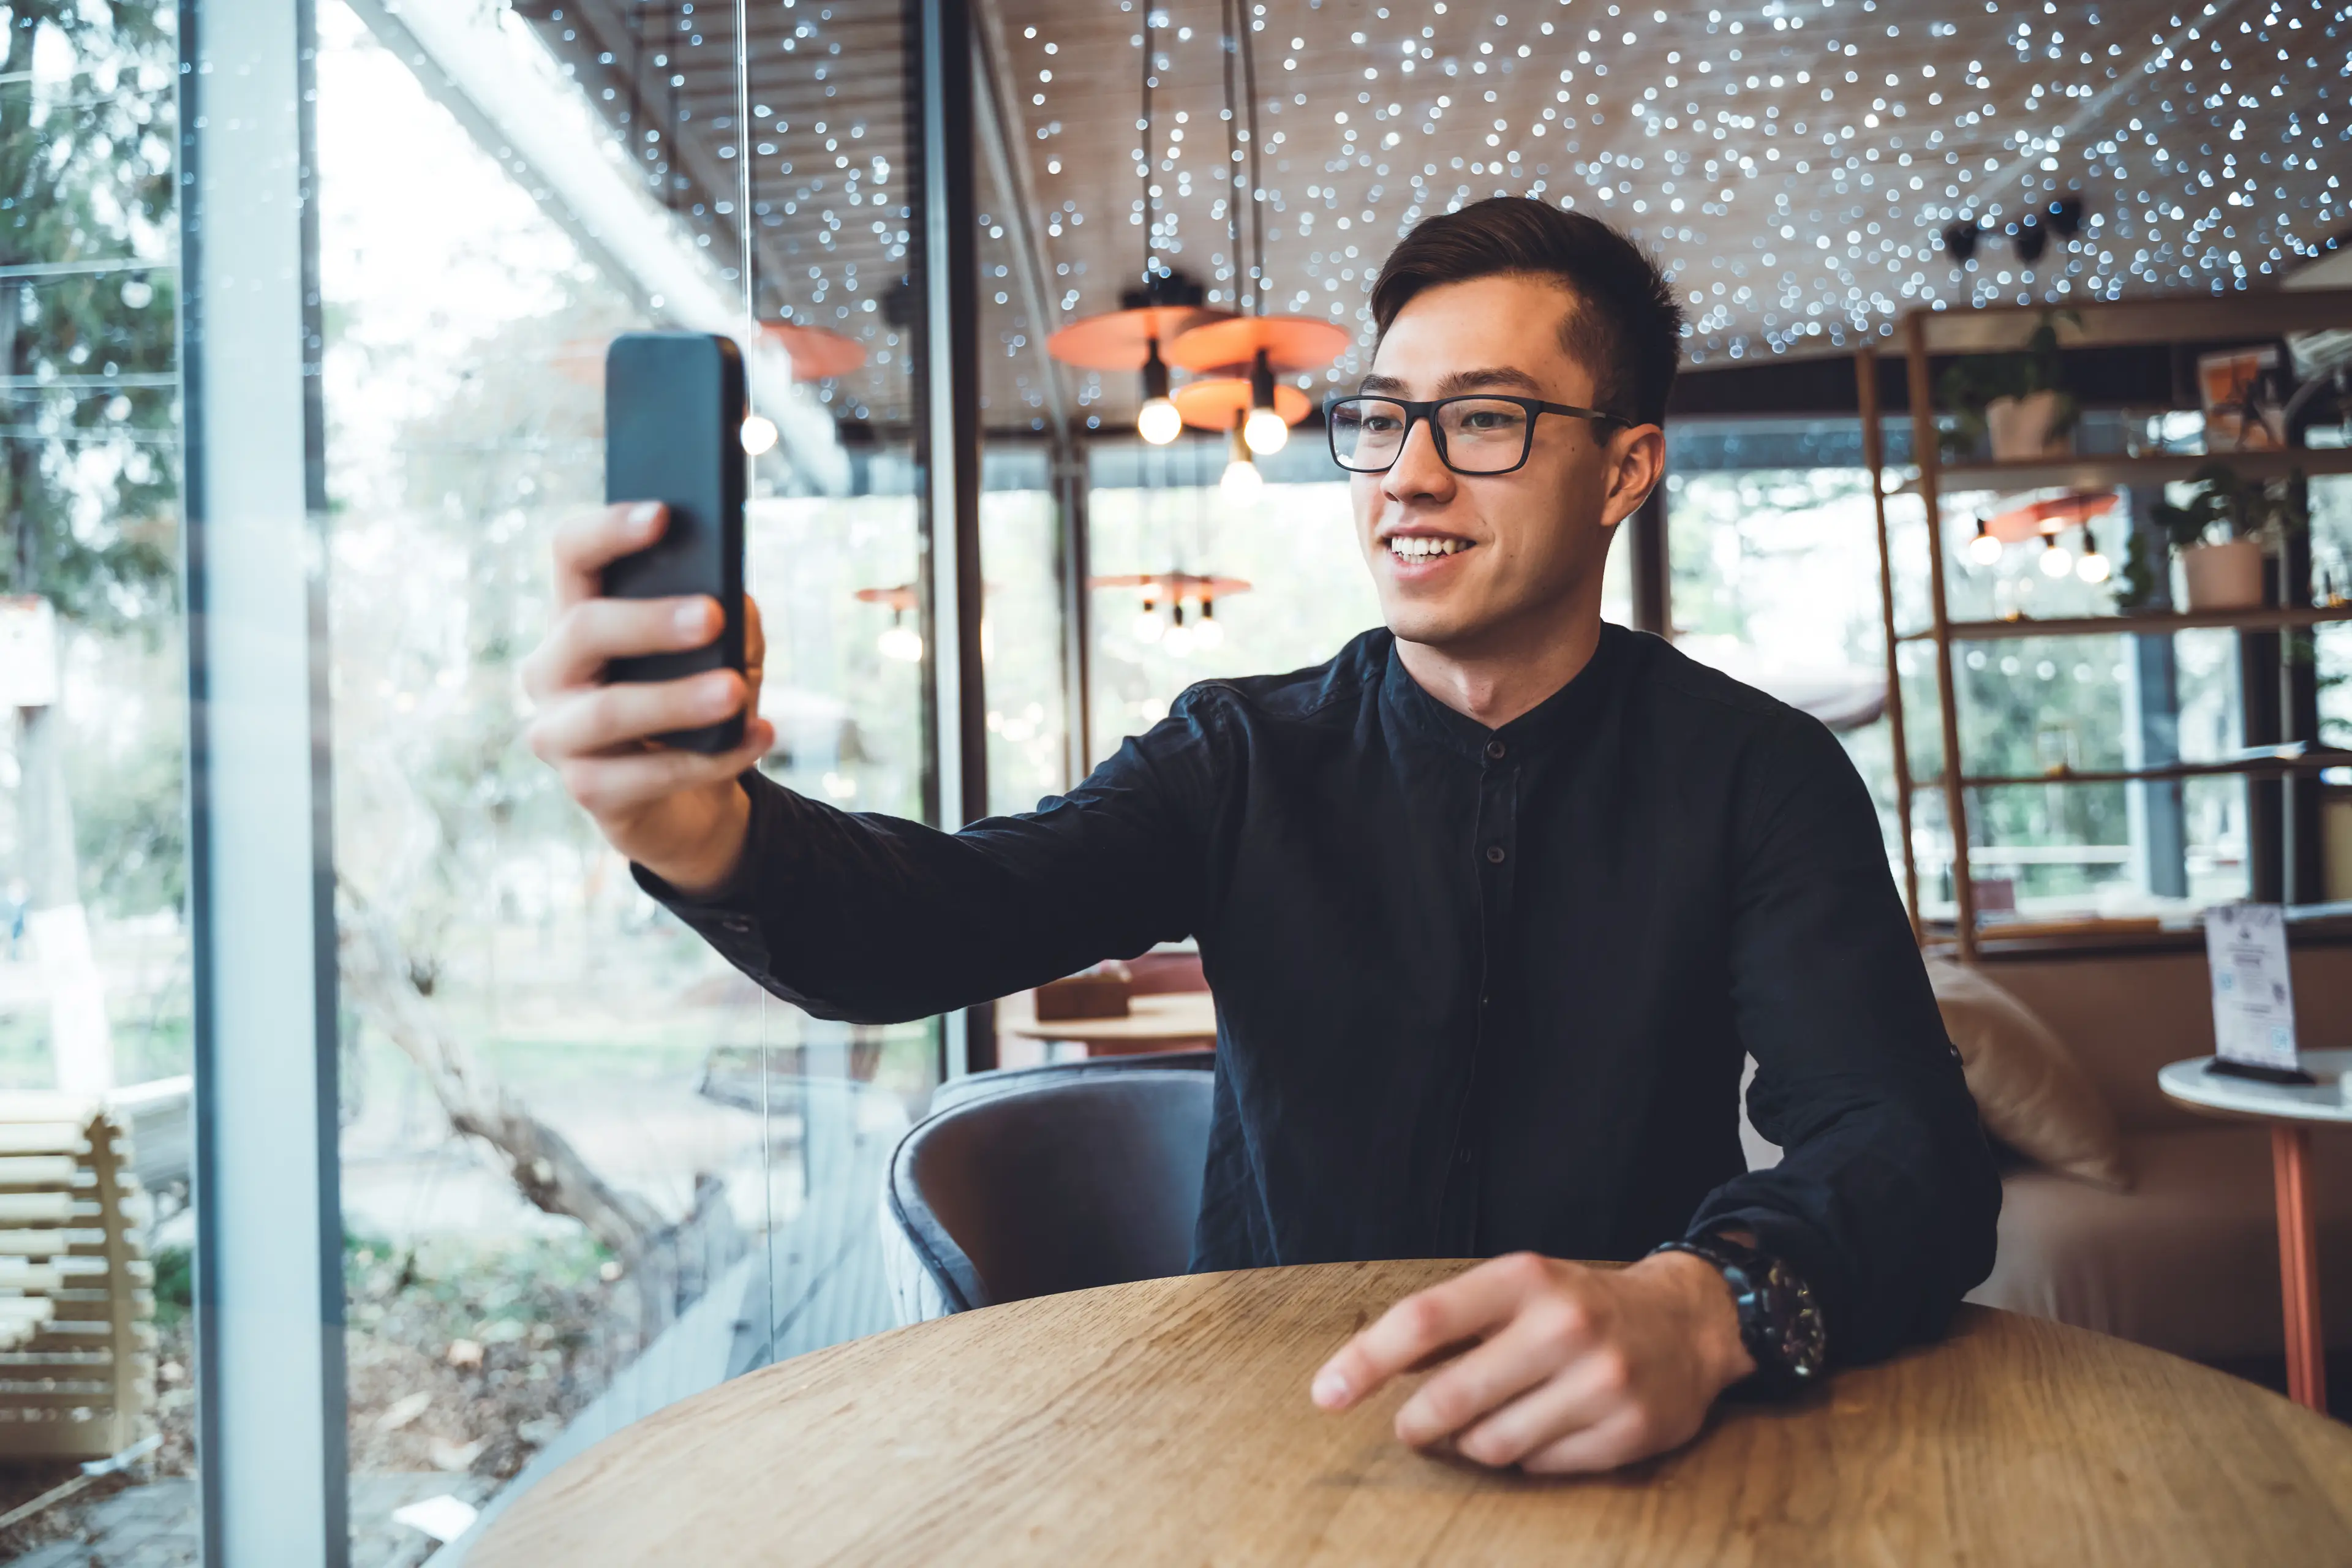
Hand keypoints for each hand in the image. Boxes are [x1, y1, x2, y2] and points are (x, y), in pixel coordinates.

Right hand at [521, 501, 774, 893]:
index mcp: (576, 618)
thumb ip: (730, 621)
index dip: (609, 530)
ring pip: (609, 709)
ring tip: (735, 690)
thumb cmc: (699, 708)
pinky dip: (712, 758)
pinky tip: (759, 736)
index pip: (571, 554)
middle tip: (712, 615)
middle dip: (649, 620)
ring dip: (677, 699)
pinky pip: (648, 774)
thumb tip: (736, 604)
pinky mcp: (587, 790)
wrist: (690, 802)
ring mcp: (559, 735)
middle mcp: (551, 671)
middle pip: (583, 628)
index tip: (663, 514)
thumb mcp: (725, 655)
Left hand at [1309, 1250, 1754, 1473]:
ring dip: (1472, 1443)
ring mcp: (1601, 1381)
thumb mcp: (1517, 1288)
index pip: (1424, 1320)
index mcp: (1525, 1278)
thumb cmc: (1576, 1307)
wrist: (1686, 1324)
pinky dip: (1525, 1457)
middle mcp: (1565, 1325)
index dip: (1366, 1360)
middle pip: (1451, 1397)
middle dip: (1415, 1423)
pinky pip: (1538, 1467)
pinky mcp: (1628, 1432)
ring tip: (1493, 1419)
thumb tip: (1358, 1369)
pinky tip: (1545, 1428)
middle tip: (1412, 1427)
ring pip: (1490, 1444)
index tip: (1326, 1394)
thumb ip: (1448, 1323)